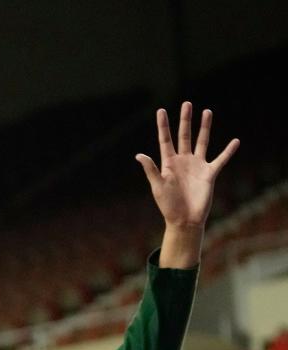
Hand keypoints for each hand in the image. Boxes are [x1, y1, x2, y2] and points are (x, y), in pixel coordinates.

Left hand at [136, 102, 238, 229]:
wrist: (184, 220)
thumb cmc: (168, 205)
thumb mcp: (157, 186)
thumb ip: (151, 169)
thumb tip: (139, 155)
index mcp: (168, 163)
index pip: (165, 140)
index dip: (163, 125)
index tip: (161, 110)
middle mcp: (183, 161)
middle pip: (184, 136)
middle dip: (185, 120)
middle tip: (187, 103)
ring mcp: (197, 166)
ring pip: (202, 142)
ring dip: (204, 127)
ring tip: (207, 111)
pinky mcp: (209, 173)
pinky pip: (221, 159)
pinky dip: (228, 151)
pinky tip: (235, 141)